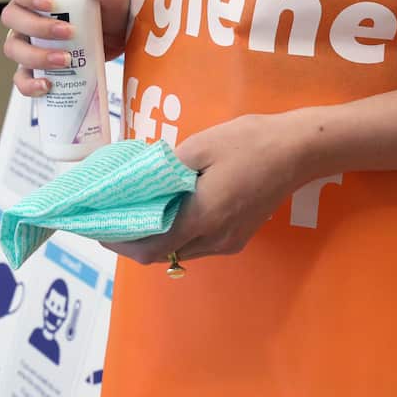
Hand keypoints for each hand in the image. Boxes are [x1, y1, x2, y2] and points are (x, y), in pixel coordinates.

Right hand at [0, 0, 130, 97]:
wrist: (120, 38)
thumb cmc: (110, 10)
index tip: (49, 4)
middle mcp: (26, 12)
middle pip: (11, 16)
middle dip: (36, 27)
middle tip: (68, 32)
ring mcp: (27, 40)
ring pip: (13, 47)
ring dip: (34, 55)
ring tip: (66, 60)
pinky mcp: (35, 65)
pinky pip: (21, 77)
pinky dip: (29, 84)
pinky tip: (47, 86)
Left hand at [101, 113, 312, 264]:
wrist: (298, 150)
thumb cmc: (248, 143)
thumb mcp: (198, 147)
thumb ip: (164, 170)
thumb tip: (138, 182)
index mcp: (204, 217)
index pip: (152, 247)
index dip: (121, 243)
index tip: (99, 228)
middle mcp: (216, 238)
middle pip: (164, 254)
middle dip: (133, 241)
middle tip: (111, 218)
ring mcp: (230, 241)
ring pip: (181, 250)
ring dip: (154, 238)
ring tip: (132, 211)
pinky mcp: (238, 236)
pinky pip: (198, 242)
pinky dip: (176, 232)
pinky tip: (165, 209)